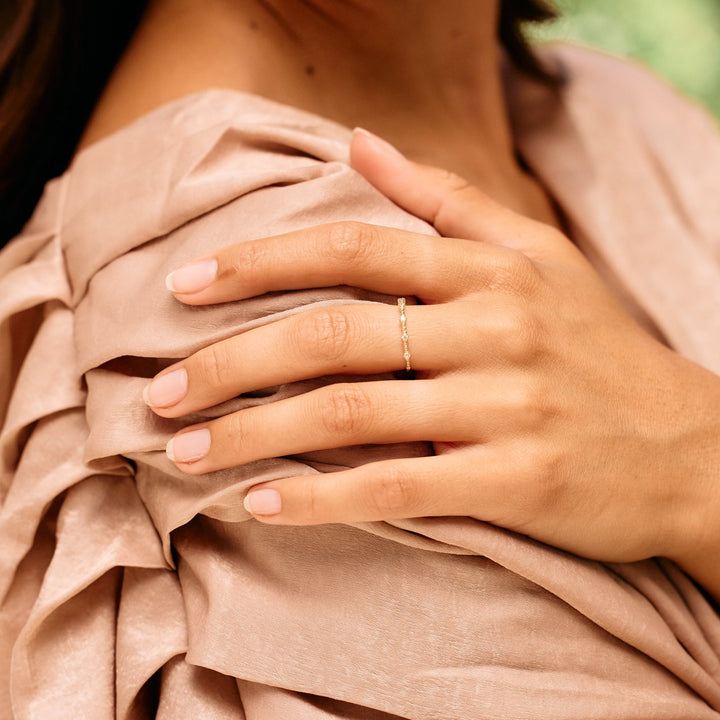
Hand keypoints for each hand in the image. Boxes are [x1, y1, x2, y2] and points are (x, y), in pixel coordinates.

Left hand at [145, 129, 719, 590]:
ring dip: (253, 435)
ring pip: (351, 413)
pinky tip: (261, 503)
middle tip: (160, 390)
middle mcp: (493, 328)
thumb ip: (445, 199)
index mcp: (489, 269)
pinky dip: (321, 497)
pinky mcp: (513, 480)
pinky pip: (397, 486)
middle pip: (332, 333)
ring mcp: (503, 406)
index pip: (351, 249)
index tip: (187, 285)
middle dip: (232, 361)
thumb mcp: (538, 257)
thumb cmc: (600, 351)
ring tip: (184, 453)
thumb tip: (360, 143)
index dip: (260, 262)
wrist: (691, 447)